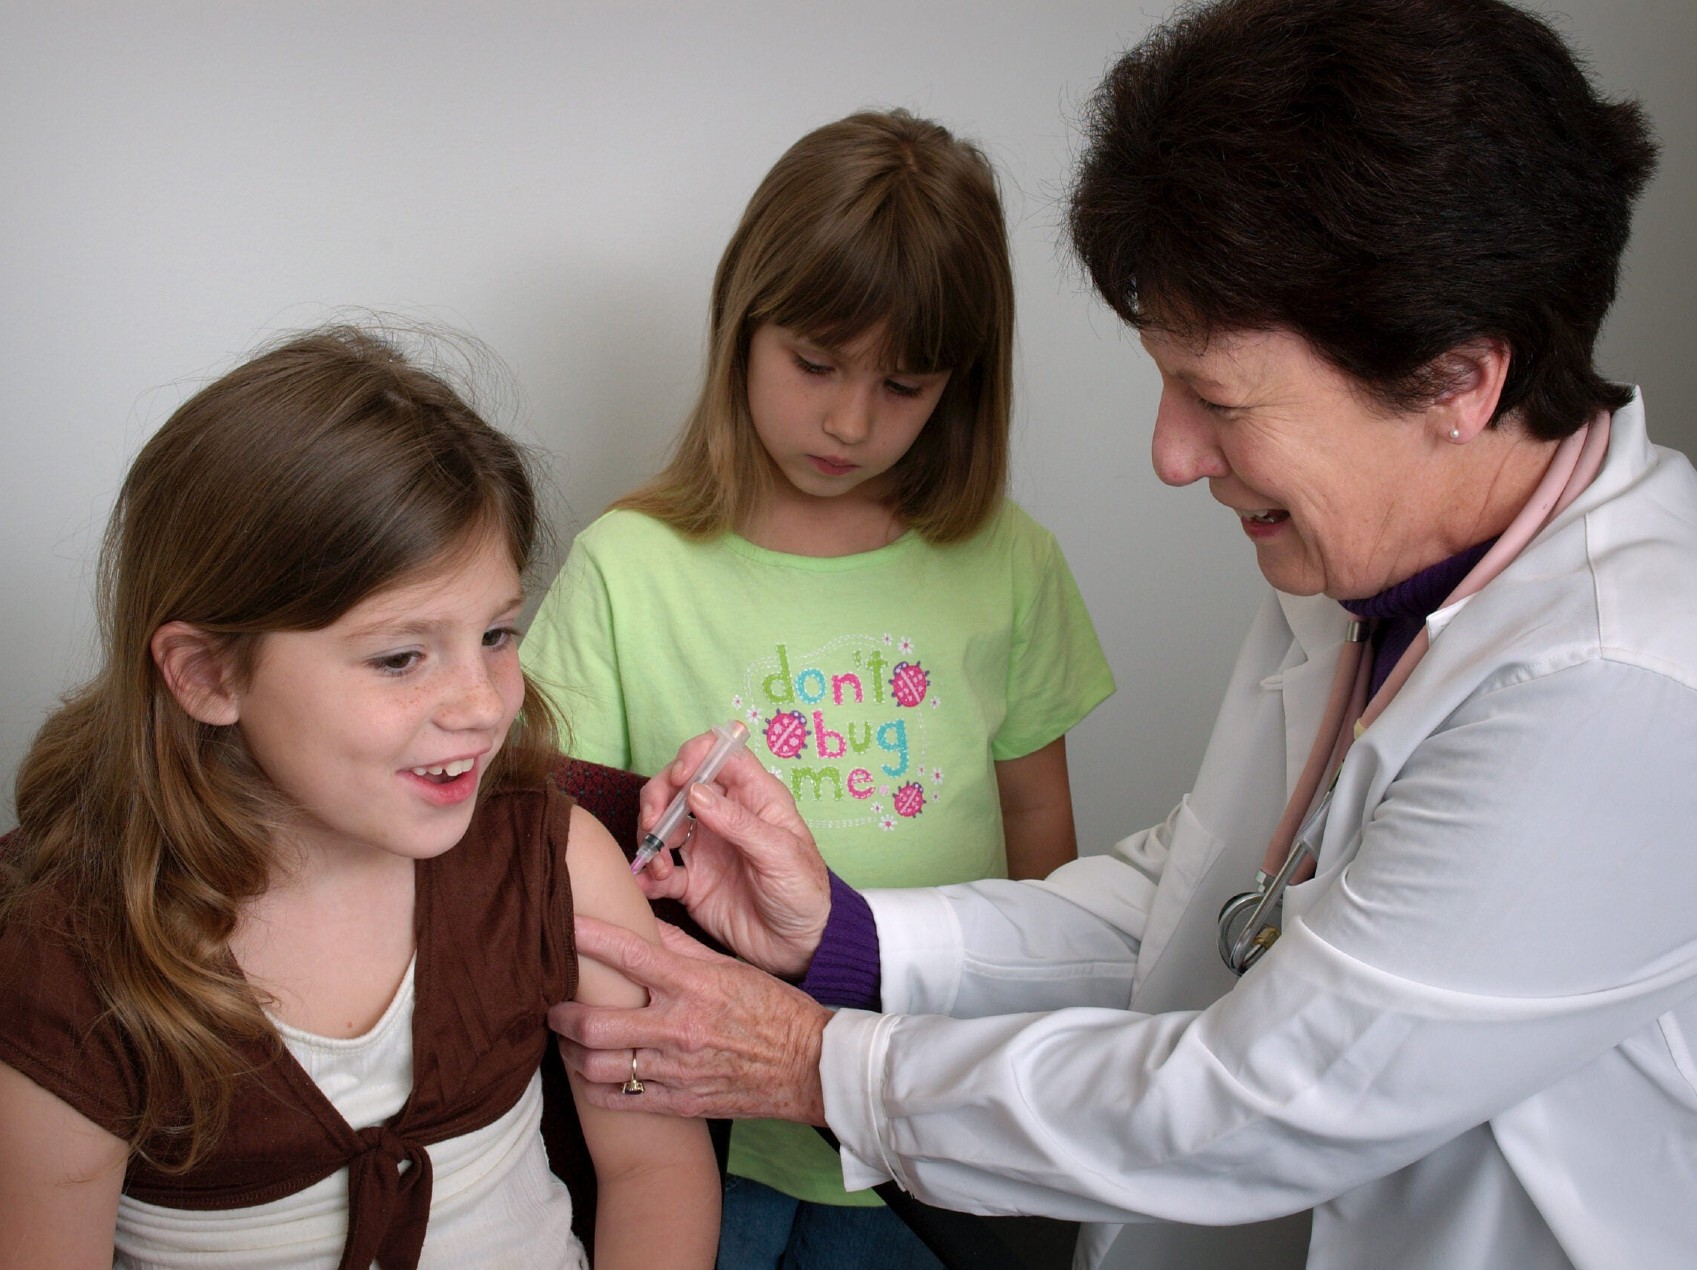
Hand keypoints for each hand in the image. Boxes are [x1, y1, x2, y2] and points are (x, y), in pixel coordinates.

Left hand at [552, 916, 831, 1122]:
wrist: (809, 1066)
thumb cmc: (772, 1010)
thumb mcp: (731, 967)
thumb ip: (682, 947)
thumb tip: (641, 922)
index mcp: (694, 985)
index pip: (627, 954)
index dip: (586, 937)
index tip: (561, 925)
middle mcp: (680, 1027)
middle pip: (596, 1023)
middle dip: (561, 1013)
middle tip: (550, 1003)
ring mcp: (677, 1070)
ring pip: (599, 1066)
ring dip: (572, 1053)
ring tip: (568, 1040)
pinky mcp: (680, 1102)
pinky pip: (620, 1101)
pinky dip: (595, 1089)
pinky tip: (592, 1075)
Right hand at [633, 736, 830, 977]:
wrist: (798, 948)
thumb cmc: (804, 893)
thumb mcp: (781, 854)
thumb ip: (739, 823)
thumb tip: (696, 792)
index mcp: (755, 797)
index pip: (720, 754)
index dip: (695, 756)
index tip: (682, 779)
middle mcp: (725, 815)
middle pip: (680, 783)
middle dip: (659, 796)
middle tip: (654, 823)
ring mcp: (705, 847)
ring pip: (662, 821)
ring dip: (650, 835)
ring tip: (661, 864)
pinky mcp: (691, 881)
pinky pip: (659, 869)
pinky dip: (648, 873)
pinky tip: (651, 884)